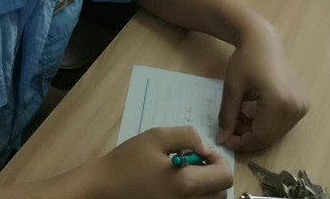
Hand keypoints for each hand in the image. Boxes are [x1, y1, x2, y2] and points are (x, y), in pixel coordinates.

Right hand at [92, 126, 231, 197]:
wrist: (104, 188)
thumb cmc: (127, 162)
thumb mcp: (155, 137)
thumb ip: (186, 135)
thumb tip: (204, 147)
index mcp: (187, 184)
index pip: (225, 176)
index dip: (218, 160)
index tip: (200, 152)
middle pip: (221, 191)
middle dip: (212, 173)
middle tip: (191, 162)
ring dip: (205, 186)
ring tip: (182, 174)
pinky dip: (193, 195)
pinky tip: (174, 186)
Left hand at [218, 24, 308, 150]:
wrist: (263, 42)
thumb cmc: (245, 61)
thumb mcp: (232, 89)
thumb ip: (228, 116)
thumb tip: (222, 139)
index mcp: (279, 103)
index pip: (260, 136)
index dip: (241, 142)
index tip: (225, 139)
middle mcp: (295, 107)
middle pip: (269, 136)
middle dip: (248, 137)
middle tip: (229, 129)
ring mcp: (302, 106)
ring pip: (276, 132)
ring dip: (256, 131)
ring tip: (239, 118)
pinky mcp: (303, 104)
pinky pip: (282, 123)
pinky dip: (266, 123)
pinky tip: (251, 113)